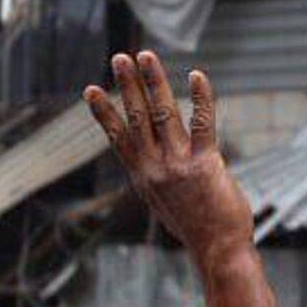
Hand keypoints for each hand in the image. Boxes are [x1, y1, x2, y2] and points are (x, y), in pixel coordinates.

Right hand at [84, 53, 254, 276]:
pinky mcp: (205, 163)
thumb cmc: (198, 228)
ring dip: (153, 81)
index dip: (103, 112)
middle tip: (119, 57)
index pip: (118, 137)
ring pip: (162, 114)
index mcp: (143, 176)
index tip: (89, 89)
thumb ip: (158, 180)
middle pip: (136, 117)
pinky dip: (200, 98)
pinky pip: (202, 123)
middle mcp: (155, 167)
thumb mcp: (166, 203)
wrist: (218, 251)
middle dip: (126, 85)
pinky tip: (196, 76)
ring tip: (146, 55)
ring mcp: (178, 164)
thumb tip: (153, 168)